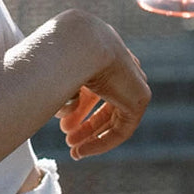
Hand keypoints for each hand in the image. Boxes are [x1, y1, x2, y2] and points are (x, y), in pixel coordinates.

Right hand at [57, 20, 150, 158]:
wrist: (80, 43)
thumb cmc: (58, 51)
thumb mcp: (55, 70)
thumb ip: (57, 86)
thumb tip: (55, 105)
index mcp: (101, 53)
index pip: (93, 87)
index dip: (75, 106)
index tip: (60, 122)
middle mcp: (119, 66)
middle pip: (105, 103)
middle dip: (84, 123)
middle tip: (66, 138)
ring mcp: (132, 81)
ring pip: (113, 118)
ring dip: (91, 135)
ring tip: (72, 149)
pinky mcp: (138, 98)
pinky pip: (121, 128)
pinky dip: (101, 141)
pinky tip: (81, 150)